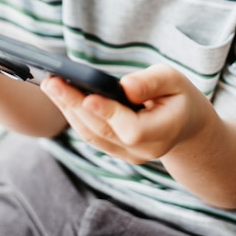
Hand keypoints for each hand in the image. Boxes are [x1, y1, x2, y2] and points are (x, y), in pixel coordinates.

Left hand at [41, 63, 208, 163]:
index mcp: (162, 132)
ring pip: (91, 134)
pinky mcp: (113, 149)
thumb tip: (125, 86)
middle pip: (102, 130)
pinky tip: (60, 95)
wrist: (185, 125)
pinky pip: (90, 134)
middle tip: (53, 81)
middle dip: (75, 104)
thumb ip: (152, 83)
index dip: (109, 113)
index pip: (131, 128)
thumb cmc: (179, 96)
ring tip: (50, 84)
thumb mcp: (175, 81)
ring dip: (67, 109)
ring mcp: (126, 154)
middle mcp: (142, 150)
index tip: (88, 96)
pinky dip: (73, 114)